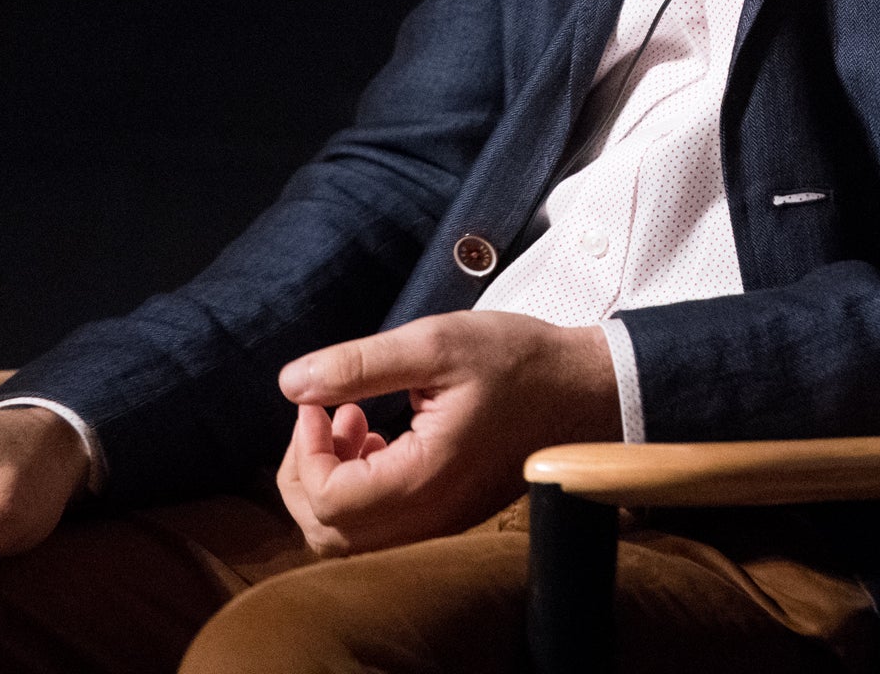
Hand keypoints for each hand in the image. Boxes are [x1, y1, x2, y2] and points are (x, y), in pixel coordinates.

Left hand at [276, 311, 617, 554]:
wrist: (588, 390)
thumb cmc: (520, 362)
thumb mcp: (437, 343)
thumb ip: (360, 365)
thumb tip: (291, 384)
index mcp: (426, 478)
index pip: (327, 500)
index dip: (305, 450)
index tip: (321, 400)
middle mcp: (431, 516)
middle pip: (327, 532)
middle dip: (306, 471)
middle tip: (324, 413)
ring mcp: (440, 523)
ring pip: (349, 537)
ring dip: (331, 482)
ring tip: (352, 421)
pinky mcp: (448, 516)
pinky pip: (380, 527)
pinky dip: (359, 490)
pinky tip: (378, 436)